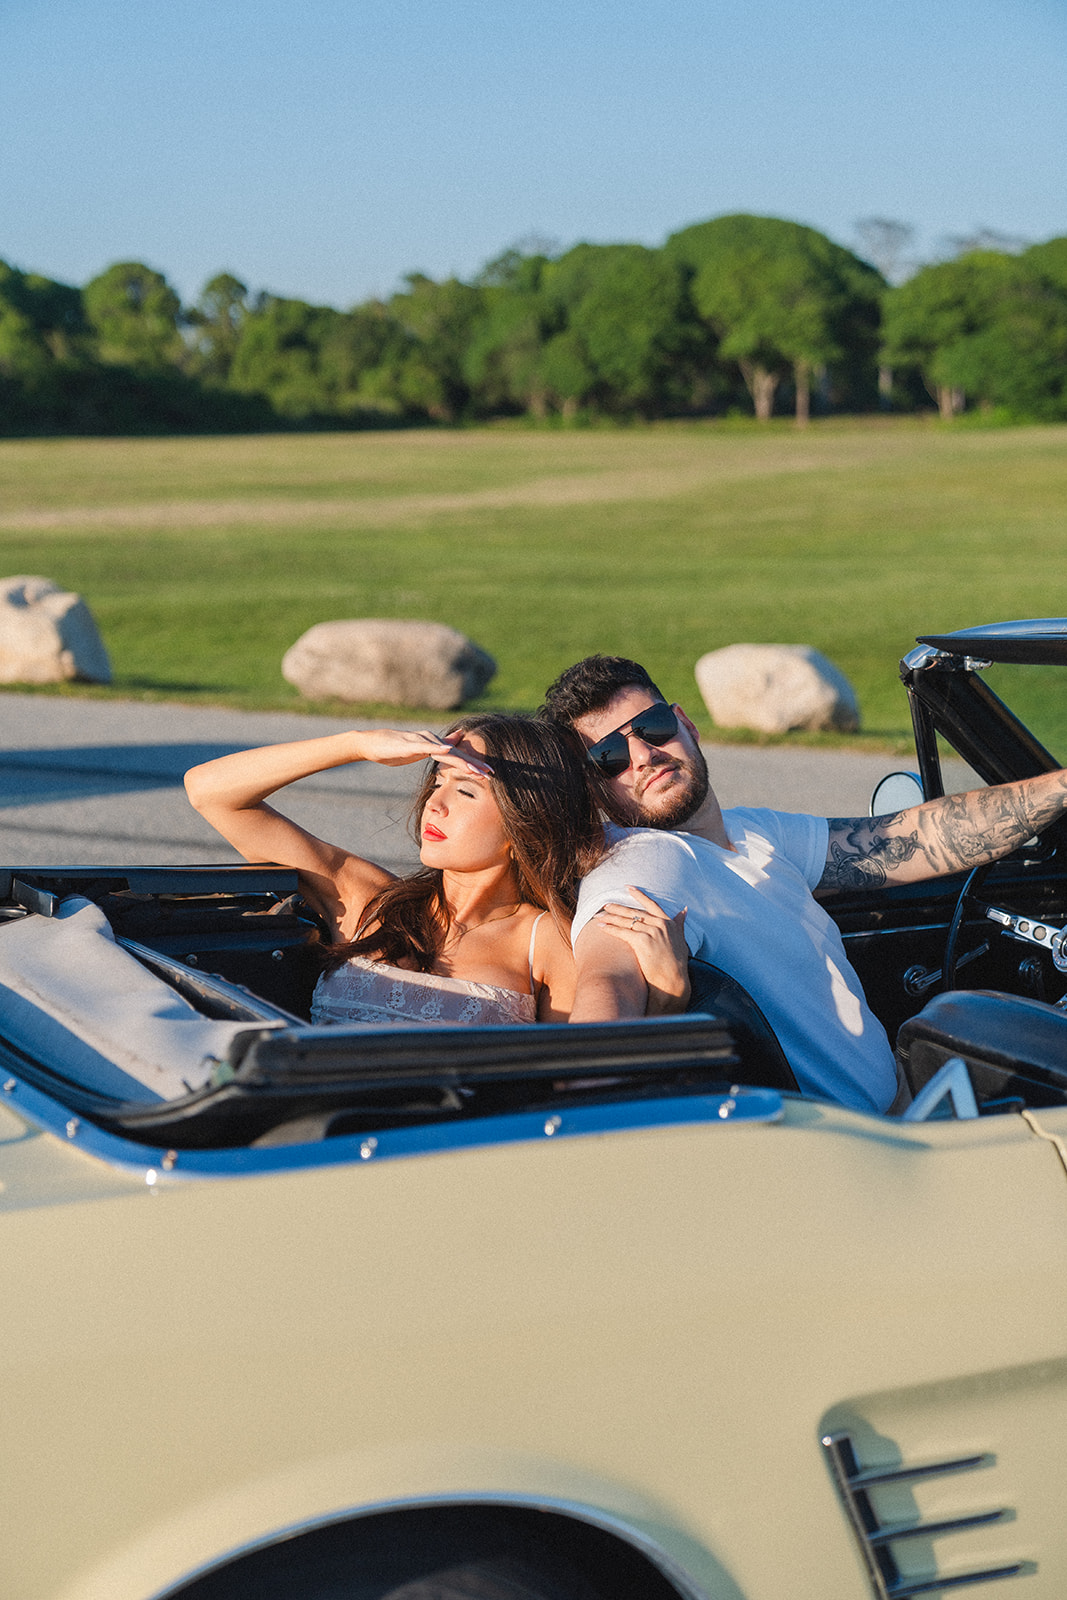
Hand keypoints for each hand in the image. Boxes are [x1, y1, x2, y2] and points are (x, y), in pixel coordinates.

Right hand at [355, 728, 492, 775]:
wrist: (370, 744)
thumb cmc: (392, 750)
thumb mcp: (418, 751)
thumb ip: (435, 750)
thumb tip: (451, 747)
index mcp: (434, 746)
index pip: (458, 757)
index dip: (473, 765)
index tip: (489, 775)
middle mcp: (432, 741)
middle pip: (457, 754)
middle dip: (474, 764)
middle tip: (491, 774)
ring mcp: (421, 741)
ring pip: (446, 751)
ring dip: (462, 760)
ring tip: (476, 769)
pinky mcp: (410, 744)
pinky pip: (427, 746)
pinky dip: (439, 749)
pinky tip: (449, 751)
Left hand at [593, 886, 689, 1014]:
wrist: (673, 981)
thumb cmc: (677, 963)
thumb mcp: (681, 939)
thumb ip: (680, 924)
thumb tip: (685, 909)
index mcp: (668, 923)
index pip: (651, 904)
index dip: (639, 895)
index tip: (627, 887)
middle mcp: (660, 925)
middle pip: (634, 912)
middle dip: (618, 908)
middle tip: (605, 905)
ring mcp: (651, 932)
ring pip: (627, 921)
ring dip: (610, 918)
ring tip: (598, 916)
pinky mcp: (642, 942)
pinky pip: (623, 932)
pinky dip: (611, 929)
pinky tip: (602, 927)